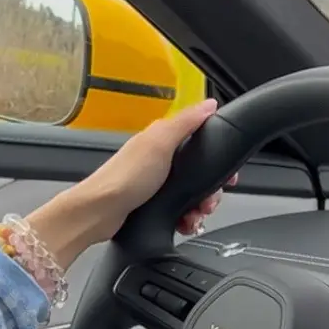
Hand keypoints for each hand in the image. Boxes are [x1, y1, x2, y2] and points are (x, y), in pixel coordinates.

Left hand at [24, 100, 231, 269]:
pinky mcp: (152, 205)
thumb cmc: (125, 177)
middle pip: (200, 173)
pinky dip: (186, 219)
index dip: (218, 157)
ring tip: (196, 216)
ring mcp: (156, 184)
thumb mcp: (160, 143)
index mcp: (162, 139)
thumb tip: (209, 104)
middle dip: (210, 190)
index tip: (228, 175)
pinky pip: (179, 211)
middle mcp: (160, 160)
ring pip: (191, 194)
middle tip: (209, 201)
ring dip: (199, 208)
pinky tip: (186, 224)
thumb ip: (186, 122)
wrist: (100, 213)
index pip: (201, 142)